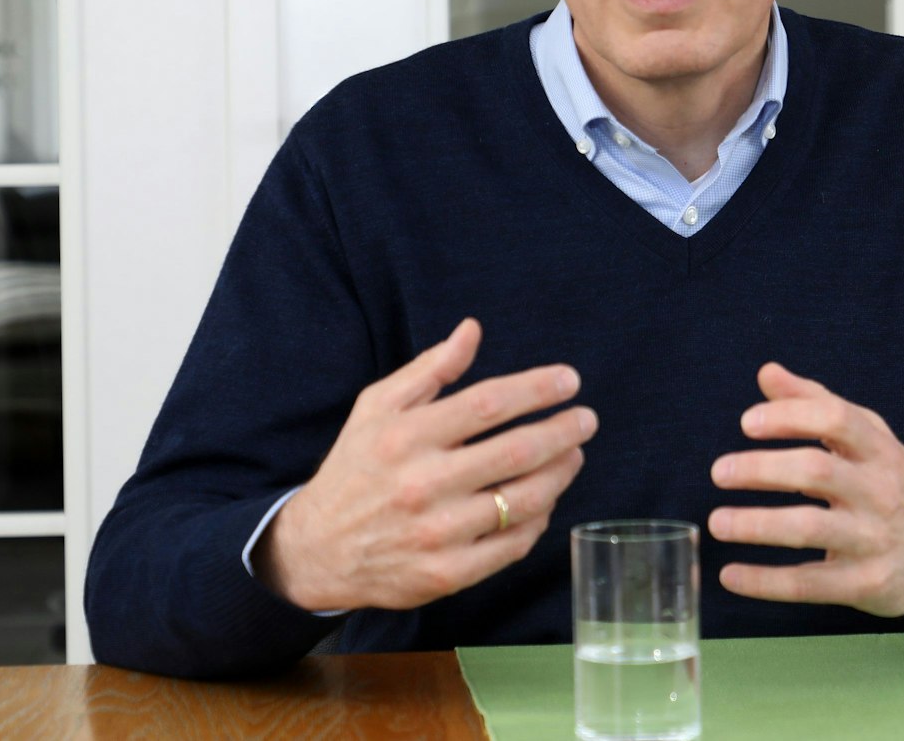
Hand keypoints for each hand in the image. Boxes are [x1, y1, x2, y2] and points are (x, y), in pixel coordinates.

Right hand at [253, 318, 598, 611]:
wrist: (316, 549)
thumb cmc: (357, 468)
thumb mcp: (377, 407)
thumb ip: (429, 369)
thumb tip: (472, 330)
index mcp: (406, 437)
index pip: (488, 404)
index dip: (537, 389)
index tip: (569, 381)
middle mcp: (422, 485)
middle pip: (516, 452)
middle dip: (563, 431)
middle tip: (586, 420)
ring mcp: (436, 533)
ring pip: (522, 501)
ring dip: (560, 474)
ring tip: (574, 455)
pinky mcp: (446, 574)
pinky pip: (512, 545)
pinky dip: (539, 520)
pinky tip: (545, 500)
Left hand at [707, 363, 903, 616]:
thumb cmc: (894, 485)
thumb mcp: (870, 440)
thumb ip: (817, 404)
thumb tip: (767, 373)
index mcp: (878, 450)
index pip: (836, 419)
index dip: (789, 416)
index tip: (747, 423)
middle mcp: (879, 490)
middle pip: (817, 471)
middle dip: (762, 470)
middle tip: (719, 472)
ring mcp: (874, 539)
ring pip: (809, 529)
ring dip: (757, 525)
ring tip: (717, 522)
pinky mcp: (866, 584)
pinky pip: (809, 583)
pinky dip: (765, 581)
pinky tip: (730, 574)